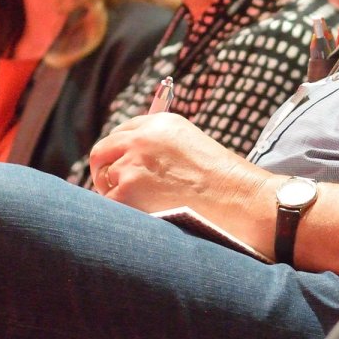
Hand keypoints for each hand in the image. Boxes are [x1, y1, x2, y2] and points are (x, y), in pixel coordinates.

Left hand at [88, 114, 275, 240]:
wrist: (236, 198)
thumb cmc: (222, 180)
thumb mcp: (191, 146)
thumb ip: (161, 147)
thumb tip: (133, 164)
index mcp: (161, 122)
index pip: (124, 131)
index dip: (119, 150)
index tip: (118, 164)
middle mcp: (142, 137)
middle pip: (103, 150)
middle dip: (103, 169)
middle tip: (108, 186)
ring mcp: (131, 163)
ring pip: (106, 180)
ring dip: (116, 194)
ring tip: (140, 207)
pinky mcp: (127, 189)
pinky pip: (111, 203)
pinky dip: (122, 212)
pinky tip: (143, 216)